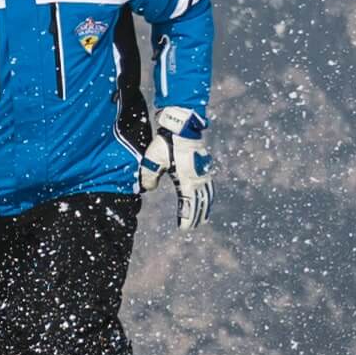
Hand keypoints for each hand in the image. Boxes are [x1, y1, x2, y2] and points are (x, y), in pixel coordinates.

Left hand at [141, 106, 209, 228]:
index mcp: (187, 178)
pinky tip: (206, 199)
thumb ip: (149, 175)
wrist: (182, 126)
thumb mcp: (153, 159)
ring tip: (202, 218)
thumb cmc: (167, 142)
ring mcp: (203, 171)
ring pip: (206, 194)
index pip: (189, 202)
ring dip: (204, 207)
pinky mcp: (203, 166)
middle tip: (192, 227)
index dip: (187, 217)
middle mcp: (198, 177)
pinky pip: (207, 186)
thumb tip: (147, 189)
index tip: (184, 228)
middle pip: (201, 201)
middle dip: (197, 215)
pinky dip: (207, 196)